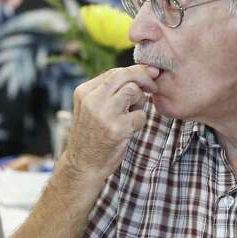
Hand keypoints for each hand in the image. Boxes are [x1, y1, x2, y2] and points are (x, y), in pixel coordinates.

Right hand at [60, 66, 159, 181]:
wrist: (83, 165)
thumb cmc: (92, 135)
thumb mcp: (91, 108)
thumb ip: (109, 91)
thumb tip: (142, 72)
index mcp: (84, 92)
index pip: (113, 72)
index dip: (134, 71)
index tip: (148, 75)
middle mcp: (92, 100)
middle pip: (124, 76)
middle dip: (143, 77)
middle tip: (153, 86)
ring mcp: (104, 114)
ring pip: (134, 91)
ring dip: (140, 102)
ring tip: (132, 114)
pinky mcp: (117, 129)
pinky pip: (141, 115)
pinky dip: (140, 121)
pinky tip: (130, 130)